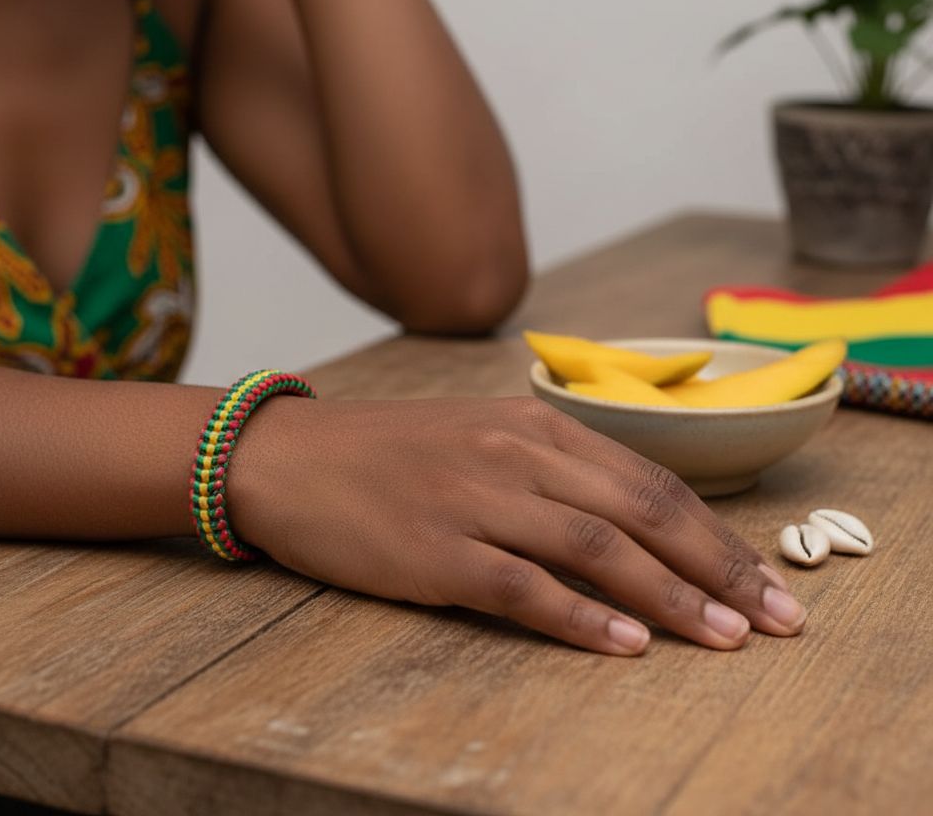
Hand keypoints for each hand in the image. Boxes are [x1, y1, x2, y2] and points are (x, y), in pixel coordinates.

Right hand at [233, 397, 805, 654]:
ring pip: (595, 549)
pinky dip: (582, 618)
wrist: (292, 456)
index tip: (764, 575)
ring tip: (727, 639)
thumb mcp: (480, 435)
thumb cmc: (389, 451)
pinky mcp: (436, 550)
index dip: (714, 531)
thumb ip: (551, 465)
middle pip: (640, 513)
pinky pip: (523, 587)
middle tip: (777, 618)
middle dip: (719, 568)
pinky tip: (626, 644)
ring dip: (671, 598)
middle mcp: (515, 454)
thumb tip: (629, 516)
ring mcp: (476, 500)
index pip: (647, 479)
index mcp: (533, 424)